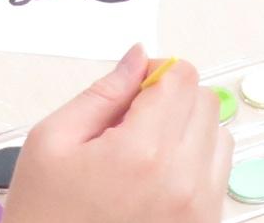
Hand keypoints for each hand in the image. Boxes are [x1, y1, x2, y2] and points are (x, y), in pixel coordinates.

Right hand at [4, 47, 231, 222]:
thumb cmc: (44, 216)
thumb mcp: (52, 142)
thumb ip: (102, 93)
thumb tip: (139, 57)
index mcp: (142, 152)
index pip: (182, 77)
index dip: (156, 72)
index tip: (132, 91)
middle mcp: (183, 181)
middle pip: (205, 102)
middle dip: (172, 100)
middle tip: (131, 124)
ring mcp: (200, 210)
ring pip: (218, 137)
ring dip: (188, 133)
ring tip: (144, 156)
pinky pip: (218, 176)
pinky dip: (194, 165)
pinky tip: (155, 181)